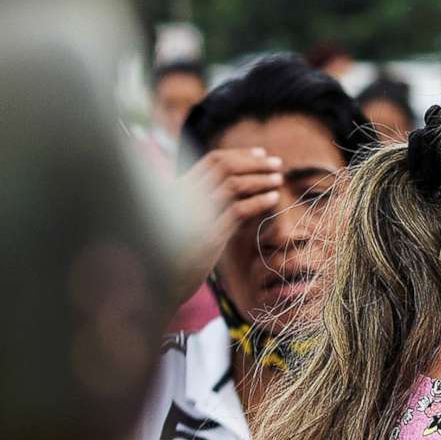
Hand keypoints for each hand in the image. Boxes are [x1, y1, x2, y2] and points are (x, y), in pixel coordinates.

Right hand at [182, 145, 287, 298]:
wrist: (162, 285)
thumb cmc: (177, 252)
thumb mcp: (186, 219)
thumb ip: (202, 199)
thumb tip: (233, 184)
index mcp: (180, 189)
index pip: (213, 160)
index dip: (240, 155)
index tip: (262, 155)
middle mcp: (185, 197)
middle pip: (225, 166)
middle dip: (255, 163)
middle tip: (277, 164)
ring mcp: (195, 216)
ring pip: (233, 184)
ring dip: (260, 179)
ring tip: (278, 180)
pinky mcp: (208, 237)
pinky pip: (238, 210)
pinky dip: (259, 201)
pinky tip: (272, 199)